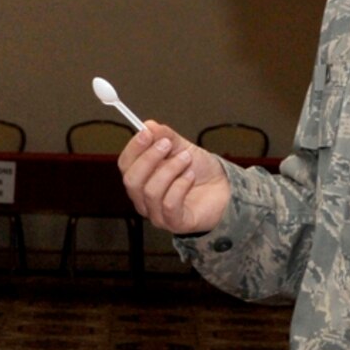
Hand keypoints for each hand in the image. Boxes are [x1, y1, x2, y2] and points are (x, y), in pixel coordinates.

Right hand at [117, 121, 230, 236]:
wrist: (225, 189)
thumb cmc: (200, 171)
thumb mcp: (183, 148)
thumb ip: (166, 137)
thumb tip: (148, 125)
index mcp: (141, 178)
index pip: (125, 164)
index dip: (133, 148)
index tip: (147, 132)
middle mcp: (143, 198)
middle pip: (131, 180)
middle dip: (149, 158)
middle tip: (167, 144)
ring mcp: (157, 213)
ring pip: (150, 191)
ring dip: (170, 170)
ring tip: (187, 159)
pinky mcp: (175, 223)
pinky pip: (169, 205)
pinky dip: (180, 186)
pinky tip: (191, 177)